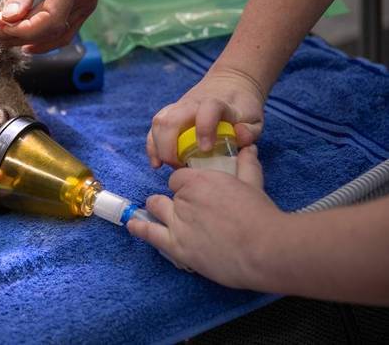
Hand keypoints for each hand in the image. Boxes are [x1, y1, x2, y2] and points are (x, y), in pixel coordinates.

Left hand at [0, 0, 98, 52]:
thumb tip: (10, 18)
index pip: (49, 22)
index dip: (22, 31)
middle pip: (55, 31)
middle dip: (23, 37)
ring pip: (63, 34)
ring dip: (35, 39)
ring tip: (8, 36)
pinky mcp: (85, 0)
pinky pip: (67, 25)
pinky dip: (46, 32)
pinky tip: (25, 32)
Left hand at [128, 146, 284, 288]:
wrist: (265, 249)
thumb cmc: (261, 216)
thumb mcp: (253, 184)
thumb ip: (247, 165)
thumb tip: (248, 148)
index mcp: (200, 180)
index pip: (180, 178)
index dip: (187, 185)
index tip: (195, 193)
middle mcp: (184, 199)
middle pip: (170, 194)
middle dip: (177, 199)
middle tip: (192, 210)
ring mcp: (178, 223)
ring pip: (157, 208)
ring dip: (159, 209)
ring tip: (161, 212)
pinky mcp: (177, 247)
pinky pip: (150, 233)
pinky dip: (139, 228)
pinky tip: (133, 225)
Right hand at [147, 66, 266, 167]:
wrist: (231, 84)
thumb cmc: (242, 106)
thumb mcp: (255, 118)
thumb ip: (250, 130)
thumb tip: (239, 137)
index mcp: (216, 103)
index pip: (207, 110)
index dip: (204, 128)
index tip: (205, 149)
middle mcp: (192, 103)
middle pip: (171, 119)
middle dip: (169, 147)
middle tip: (180, 166)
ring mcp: (178, 107)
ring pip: (159, 122)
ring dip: (158, 146)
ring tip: (168, 165)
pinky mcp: (170, 113)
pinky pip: (154, 128)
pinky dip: (152, 146)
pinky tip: (157, 163)